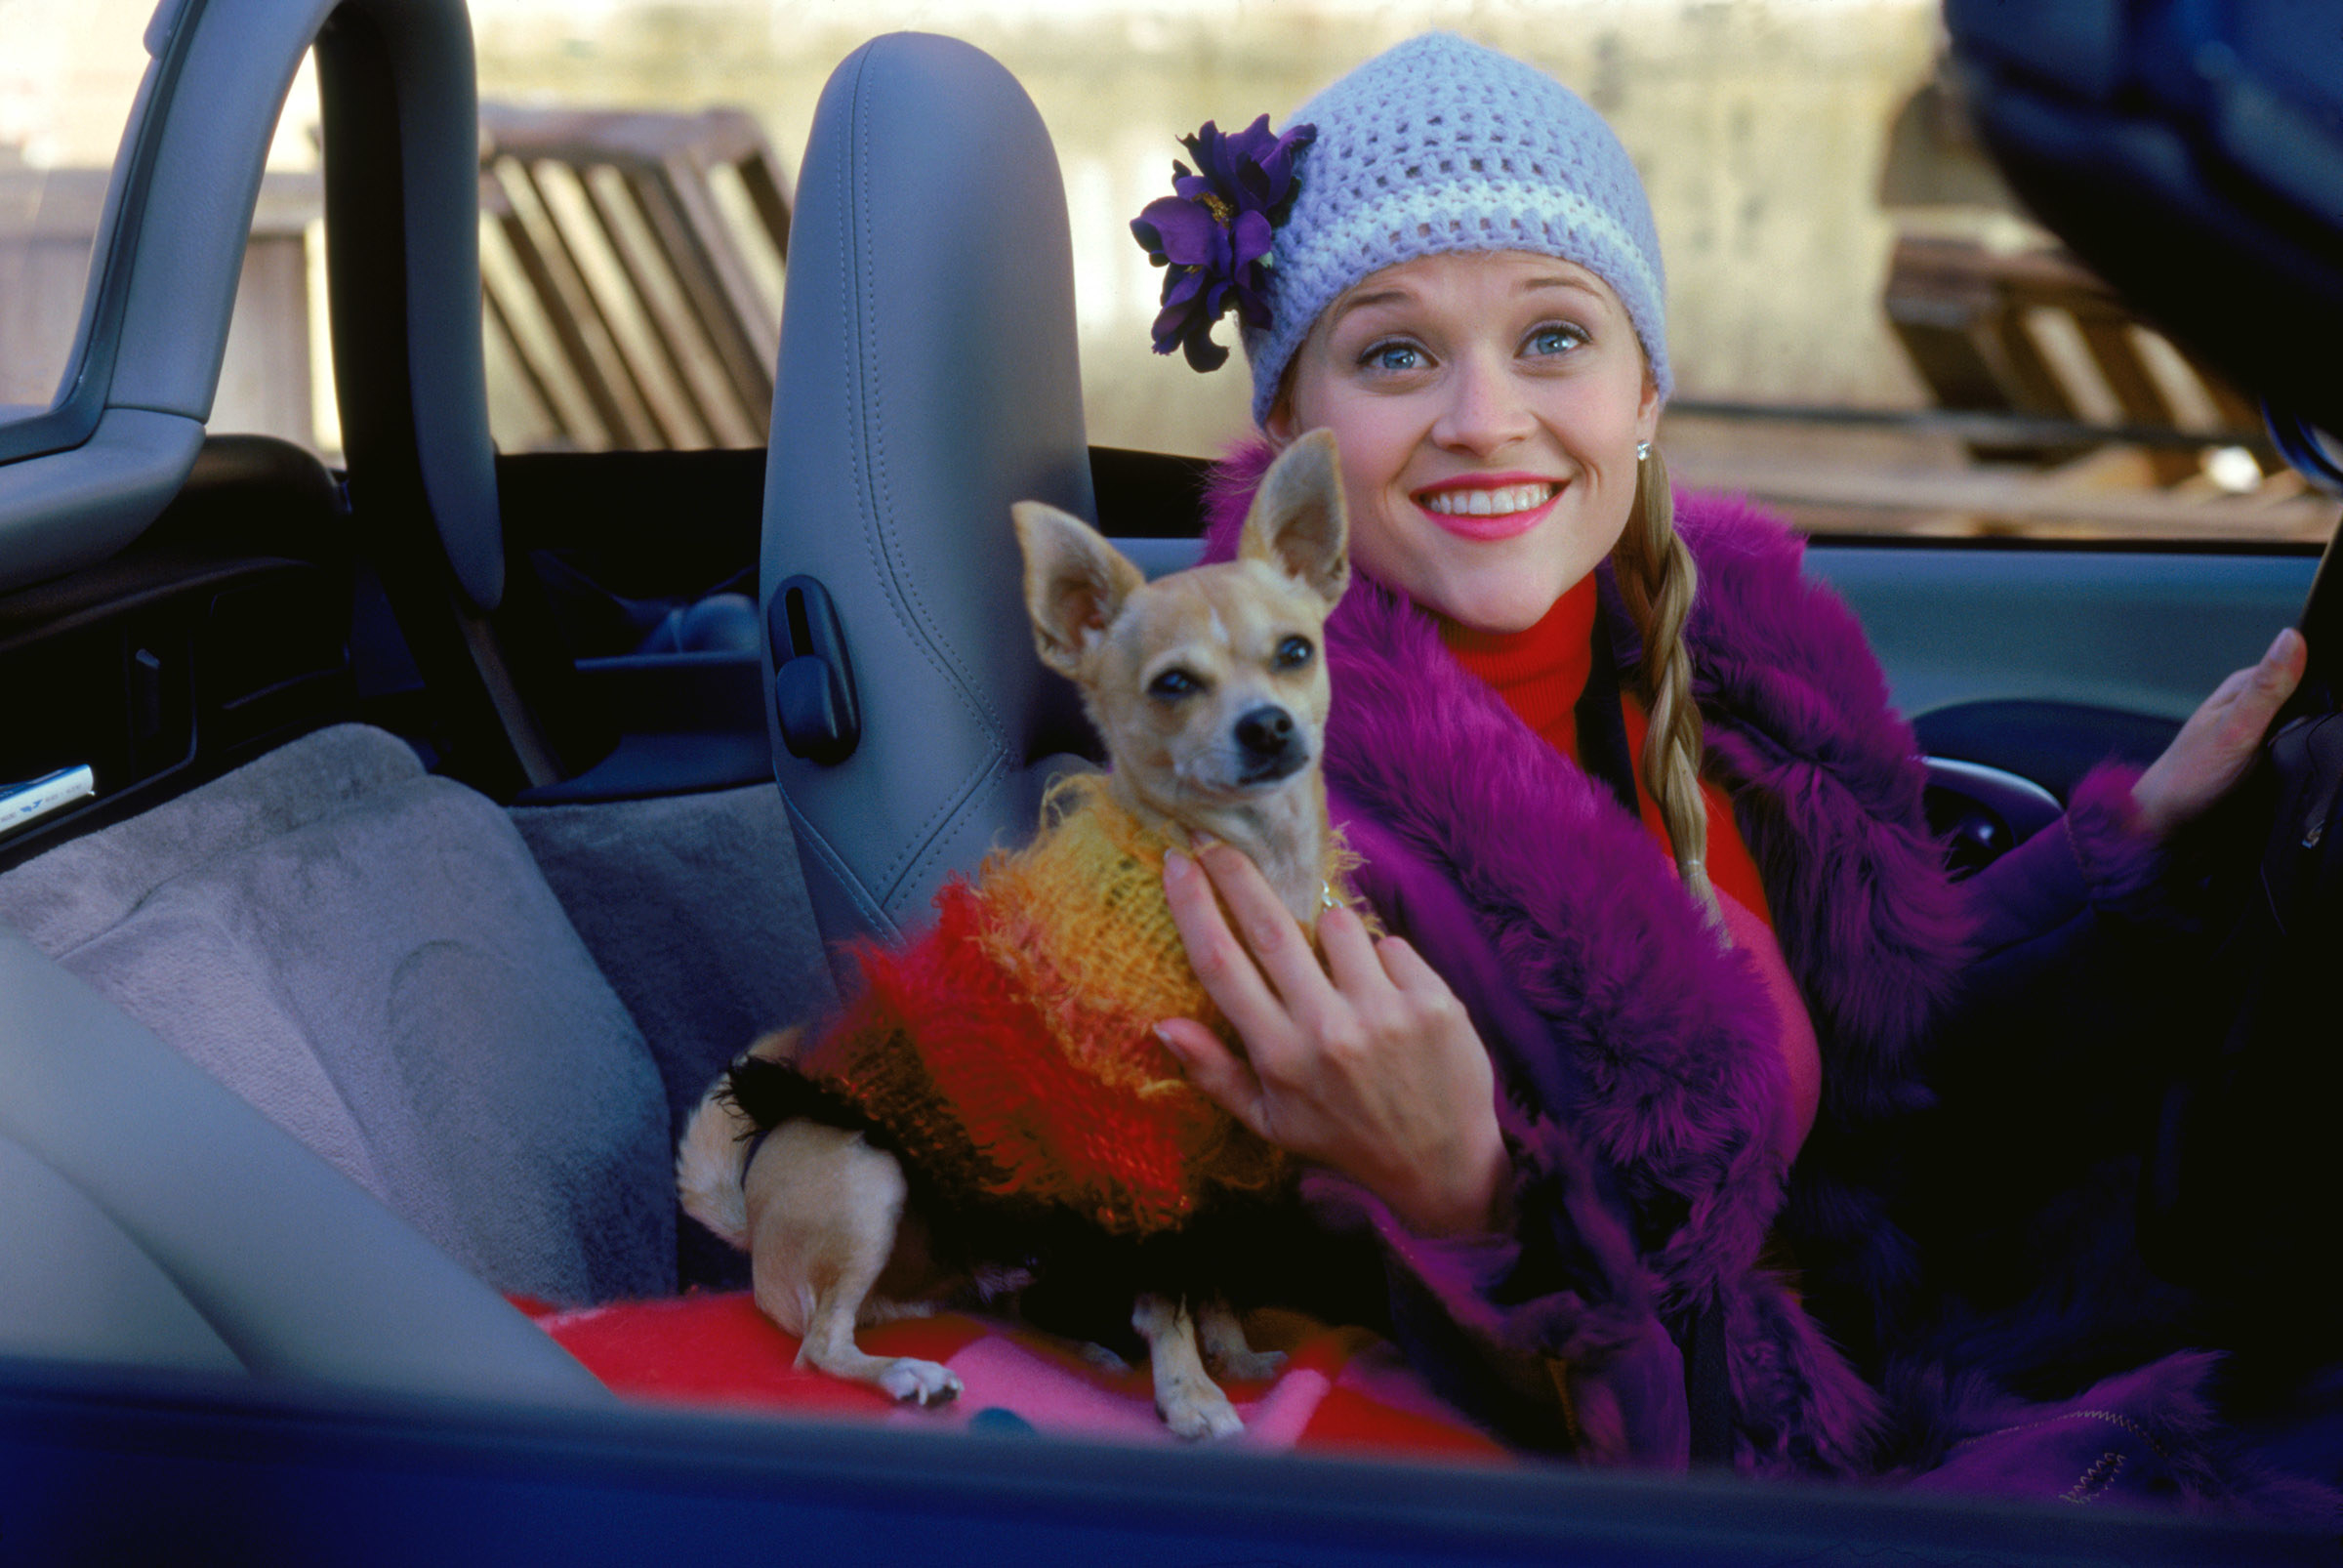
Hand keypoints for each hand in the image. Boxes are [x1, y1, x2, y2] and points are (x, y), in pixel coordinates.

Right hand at [1155, 843, 1508, 1235]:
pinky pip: (1391, 945)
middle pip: (1269, 926)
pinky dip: (1383, 960)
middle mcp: (1328, 1029)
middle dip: (1236, 873)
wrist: (1441, 1163)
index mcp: (1279, 1057)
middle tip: (1216, 840)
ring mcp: (1384, 1012)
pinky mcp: (1433, 1001)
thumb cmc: (1344, 1137)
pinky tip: (1387, 999)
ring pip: (1339, 925)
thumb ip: (1214, 1073)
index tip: (1176, 862)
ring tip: (1339, 973)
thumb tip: (1161, 1024)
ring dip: (1330, 931)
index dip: (1193, 905)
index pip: (1221, 964)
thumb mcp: (1270, 1121)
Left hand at [2132, 628, 2307, 842]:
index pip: (2303, 665)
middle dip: (2325, 709)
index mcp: (2246, 685)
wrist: (2170, 821)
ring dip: (2316, 731)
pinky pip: (2298, 747)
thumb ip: (2265, 687)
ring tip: (2319, 746)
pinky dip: (2306, 751)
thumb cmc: (2190, 774)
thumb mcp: (2236, 727)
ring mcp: (2261, 730)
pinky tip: (2309, 760)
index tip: (2341, 698)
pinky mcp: (2265, 755)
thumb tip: (2292, 638)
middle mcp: (2254, 703)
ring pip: (2306, 722)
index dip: (2328, 675)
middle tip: (2324, 731)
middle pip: (2308, 696)